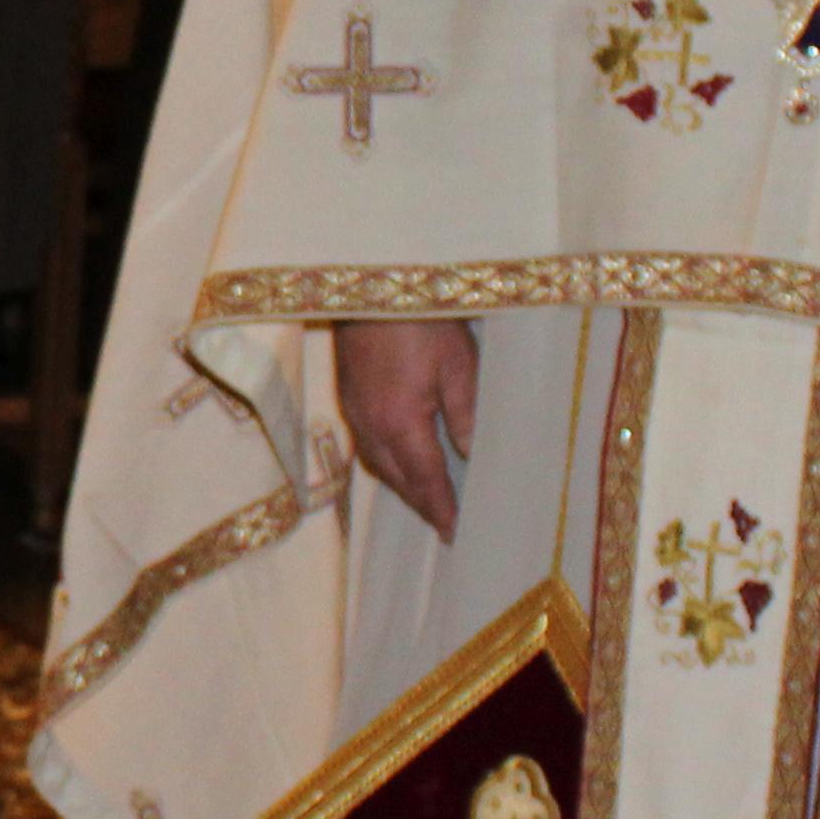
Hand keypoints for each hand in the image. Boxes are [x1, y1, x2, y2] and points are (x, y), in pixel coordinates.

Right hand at [334, 316, 476, 539]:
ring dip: (403, 486)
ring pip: (379, 465)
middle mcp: (370, 426)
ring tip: (427, 498)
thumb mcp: (458, 363)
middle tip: (445, 524)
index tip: (455, 534)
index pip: (426, 480)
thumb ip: (466, 413)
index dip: (442, 509)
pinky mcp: (347, 396)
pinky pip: (368, 446)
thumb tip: (472, 456)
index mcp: (399, 422)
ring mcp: (353, 411)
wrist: (371, 284)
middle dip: (421, 504)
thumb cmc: (421, 319)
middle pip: (397, 480)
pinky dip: (389, 463)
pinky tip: (403, 459)